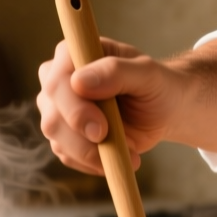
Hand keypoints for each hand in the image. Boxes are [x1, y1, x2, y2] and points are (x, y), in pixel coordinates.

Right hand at [37, 38, 184, 174]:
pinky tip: (119, 156)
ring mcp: (57, 109)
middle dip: (82, 137)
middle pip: (52, 114)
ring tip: (130, 153)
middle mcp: (58, 80)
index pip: (56, 80)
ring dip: (91, 153)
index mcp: (73, 54)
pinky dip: (93, 162)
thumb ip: (116, 72)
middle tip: (119, 146)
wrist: (164, 111)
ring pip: (57, 138)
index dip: (74, 108)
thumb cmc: (156, 85)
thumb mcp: (146, 73)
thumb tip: (79, 82)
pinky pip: (67, 155)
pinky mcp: (64, 134)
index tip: (100, 129)